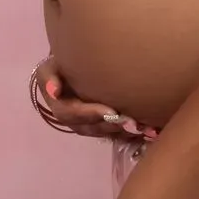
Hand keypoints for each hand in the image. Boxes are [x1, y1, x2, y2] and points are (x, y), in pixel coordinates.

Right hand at [31, 58, 159, 141]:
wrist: (74, 68)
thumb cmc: (63, 64)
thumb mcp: (50, 66)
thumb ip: (48, 76)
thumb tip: (53, 91)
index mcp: (59, 106)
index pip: (71, 114)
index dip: (90, 113)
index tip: (110, 109)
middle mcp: (73, 121)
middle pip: (92, 128)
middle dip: (113, 125)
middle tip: (134, 123)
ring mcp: (89, 126)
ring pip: (106, 133)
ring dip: (125, 133)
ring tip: (145, 128)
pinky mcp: (103, 126)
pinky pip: (116, 134)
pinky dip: (133, 134)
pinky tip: (150, 132)